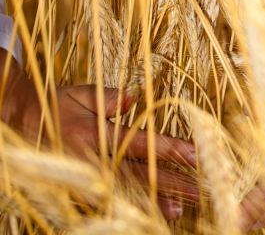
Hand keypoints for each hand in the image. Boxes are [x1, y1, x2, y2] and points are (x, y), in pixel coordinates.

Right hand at [0, 51, 198, 221]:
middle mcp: (96, 161)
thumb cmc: (57, 105)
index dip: (172, 149)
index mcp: (99, 135)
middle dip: (173, 183)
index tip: (197, 154)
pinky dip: (132, 207)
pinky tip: (149, 213)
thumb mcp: (81, 93)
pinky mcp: (80, 191)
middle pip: (142, 175)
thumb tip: (135, 97)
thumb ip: (109, 97)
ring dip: (156, 200)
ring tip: (181, 209)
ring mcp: (88, 180)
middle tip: (202, 191)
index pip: (144, 144)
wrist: (21, 124)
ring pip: (128, 193)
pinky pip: (111, 201)